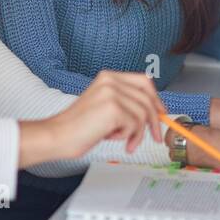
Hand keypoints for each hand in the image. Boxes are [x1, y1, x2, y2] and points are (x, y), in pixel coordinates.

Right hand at [18, 71, 162, 167]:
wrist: (57, 135)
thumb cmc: (78, 127)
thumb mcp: (104, 107)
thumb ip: (125, 103)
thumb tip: (154, 112)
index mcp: (108, 77)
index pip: (144, 81)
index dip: (156, 99)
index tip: (161, 114)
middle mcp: (110, 80)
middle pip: (148, 98)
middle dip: (155, 120)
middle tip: (156, 136)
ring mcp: (111, 93)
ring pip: (143, 114)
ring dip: (137, 133)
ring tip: (126, 142)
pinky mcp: (113, 109)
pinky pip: (135, 125)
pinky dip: (128, 137)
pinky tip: (113, 139)